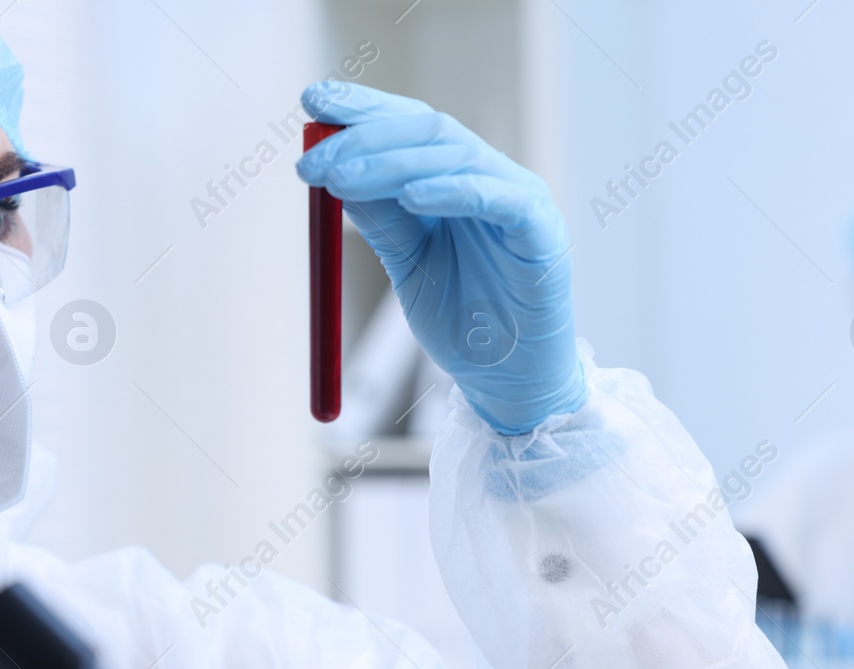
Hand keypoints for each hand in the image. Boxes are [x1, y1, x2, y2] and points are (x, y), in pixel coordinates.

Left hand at [296, 82, 583, 433]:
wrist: (509, 382)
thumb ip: (382, 218)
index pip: (409, 126)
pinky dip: (453, 190)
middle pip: (427, 132)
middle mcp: (489, 178)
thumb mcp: (408, 264)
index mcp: (456, 180)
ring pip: (454, 156)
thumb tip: (333, 170)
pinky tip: (412, 194)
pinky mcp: (541, 231)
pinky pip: (497, 198)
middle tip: (312, 156)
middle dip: (364, 136)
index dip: (363, 109)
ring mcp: (519, 199)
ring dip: (390, 163)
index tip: (313, 101)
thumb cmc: (464, 324)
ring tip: (340, 177)